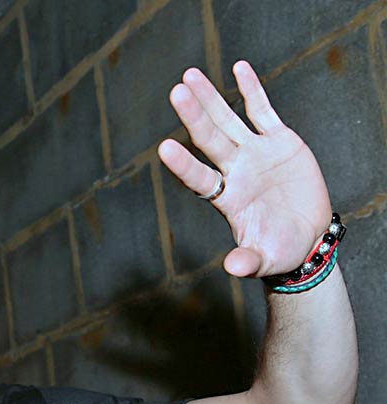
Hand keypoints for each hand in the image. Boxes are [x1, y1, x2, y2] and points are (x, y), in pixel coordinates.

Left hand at [158, 61, 331, 277]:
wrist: (307, 236)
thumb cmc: (280, 251)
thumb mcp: (266, 259)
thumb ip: (248, 261)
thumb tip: (233, 268)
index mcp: (227, 198)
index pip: (200, 178)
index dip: (184, 164)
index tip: (164, 148)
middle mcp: (235, 171)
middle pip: (210, 140)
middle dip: (194, 117)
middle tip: (176, 93)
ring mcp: (255, 153)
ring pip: (228, 119)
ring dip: (211, 98)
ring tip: (189, 75)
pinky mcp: (279, 141)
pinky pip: (263, 111)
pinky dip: (252, 90)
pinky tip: (237, 67)